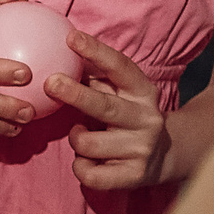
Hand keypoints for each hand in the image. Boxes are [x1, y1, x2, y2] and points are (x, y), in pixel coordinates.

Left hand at [48, 31, 168, 188]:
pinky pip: (90, 174)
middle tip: (51, 83)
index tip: (72, 38)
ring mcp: (141, 148)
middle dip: (76, 94)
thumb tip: (61, 51)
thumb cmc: (126, 118)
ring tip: (81, 135)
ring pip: (88, 143)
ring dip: (76, 138)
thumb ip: (96, 79)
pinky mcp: (134, 175)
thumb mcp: (119, 94)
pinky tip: (86, 161)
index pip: (121, 67)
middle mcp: (147, 118)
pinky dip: (80, 167)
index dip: (97, 52)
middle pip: (105, 106)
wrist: (162, 157)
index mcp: (142, 92)